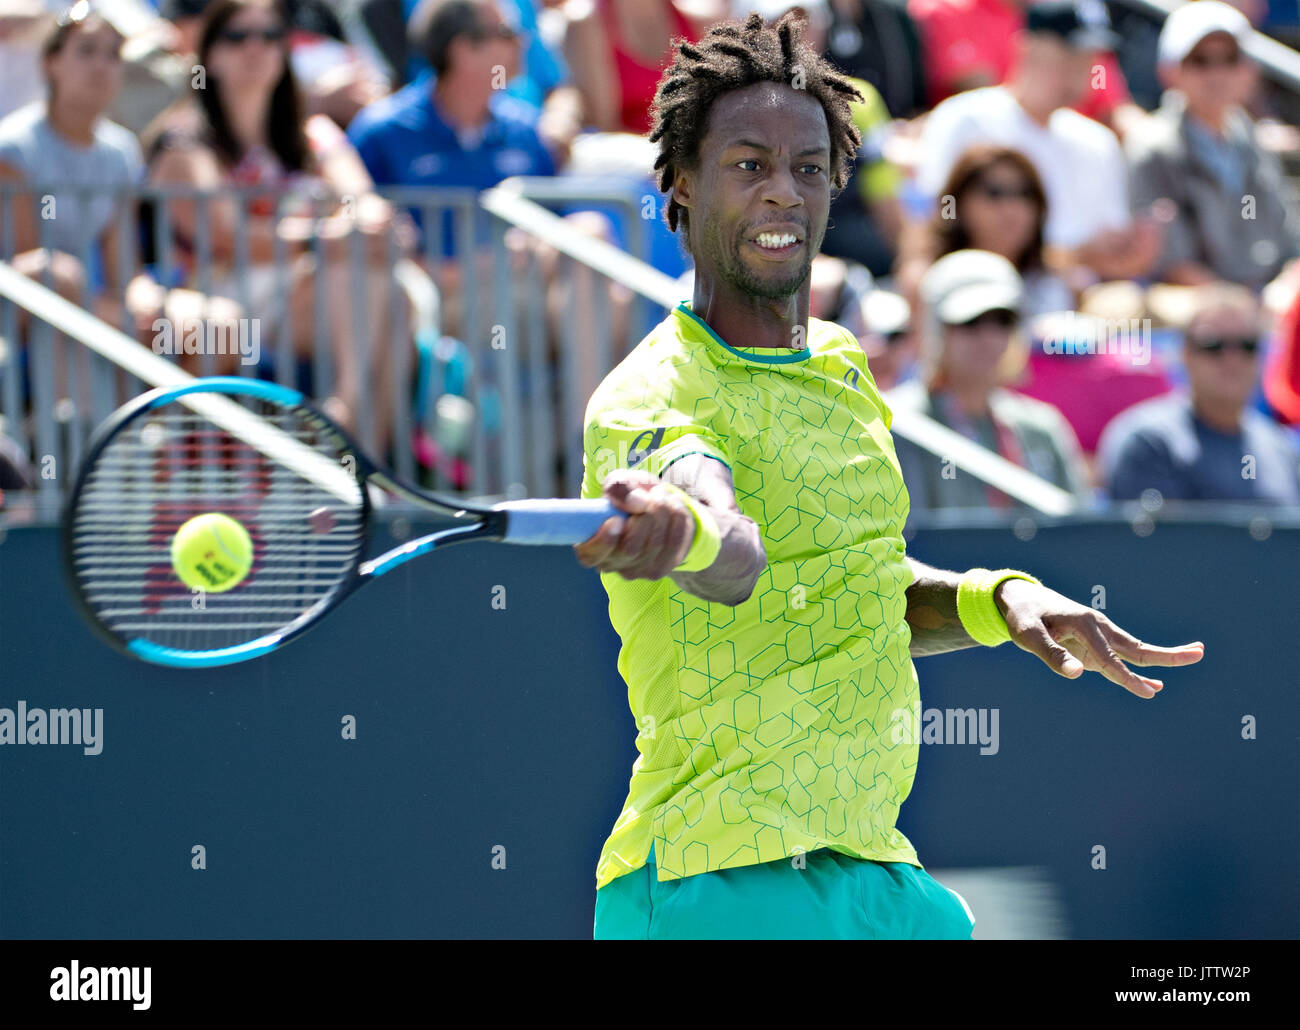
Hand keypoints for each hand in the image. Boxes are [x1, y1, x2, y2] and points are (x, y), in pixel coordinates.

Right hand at [573, 470, 695, 579]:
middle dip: (644, 516)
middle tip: (647, 496)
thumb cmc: (629, 496)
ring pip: (655, 545)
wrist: (656, 505)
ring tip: (660, 495)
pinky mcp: (662, 568)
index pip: (591, 556)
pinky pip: (676, 542)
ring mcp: (637, 570)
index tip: (616, 519)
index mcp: (590, 546)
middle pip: (630, 549)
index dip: (604, 541)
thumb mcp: (620, 482)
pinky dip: (677, 517)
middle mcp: (611, 564)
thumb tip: (636, 501)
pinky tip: (672, 506)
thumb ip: (619, 487)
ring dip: (662, 512)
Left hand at [994, 578, 1203, 698]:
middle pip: (1136, 647)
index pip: (1110, 657)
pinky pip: (1121, 658)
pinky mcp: (1094, 644)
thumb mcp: (1028, 635)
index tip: (1149, 693)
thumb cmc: (1023, 617)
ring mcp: (1099, 635)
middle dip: (1167, 654)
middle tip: (1199, 653)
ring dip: (1162, 658)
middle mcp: (1097, 627)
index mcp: (1084, 624)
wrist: (1021, 599)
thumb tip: (1077, 674)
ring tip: (1195, 656)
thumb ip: (1052, 654)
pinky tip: (1153, 684)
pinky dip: (1138, 669)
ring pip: (1134, 651)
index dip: (1128, 678)